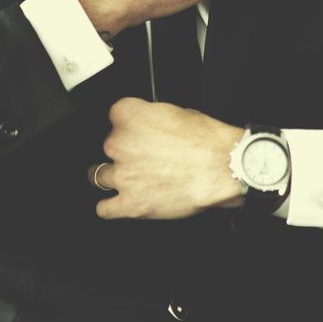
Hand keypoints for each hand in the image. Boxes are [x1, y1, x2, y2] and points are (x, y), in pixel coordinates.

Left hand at [93, 97, 244, 219]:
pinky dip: (110, 206)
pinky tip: (118, 202)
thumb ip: (156, 119)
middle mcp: (120, 144)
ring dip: (113, 176)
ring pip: (99, 176)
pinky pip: (105, 208)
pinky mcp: (130, 204)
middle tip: (144, 155)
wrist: (223, 168)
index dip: (129, 123)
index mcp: (131, 116)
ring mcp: (123, 176)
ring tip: (129, 178)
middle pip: (108, 145)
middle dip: (124, 150)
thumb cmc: (209, 141)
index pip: (115, 115)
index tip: (138, 129)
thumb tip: (155, 127)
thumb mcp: (182, 113)